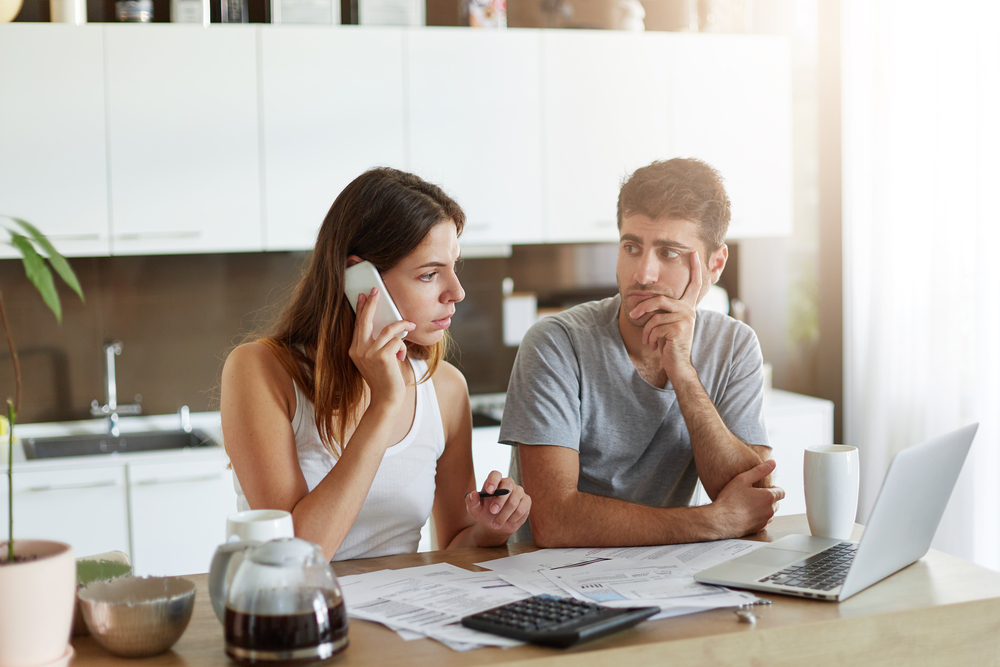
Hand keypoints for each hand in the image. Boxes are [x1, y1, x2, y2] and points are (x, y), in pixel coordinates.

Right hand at [348, 288, 414, 407]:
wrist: (387, 399)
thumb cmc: (385, 377)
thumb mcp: (377, 358)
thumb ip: (377, 343)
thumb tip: (388, 323)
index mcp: (354, 349)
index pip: (358, 324)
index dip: (361, 308)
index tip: (363, 295)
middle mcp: (357, 350)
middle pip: (365, 319)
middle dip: (371, 303)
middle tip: (377, 290)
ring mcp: (367, 353)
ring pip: (389, 329)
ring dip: (402, 326)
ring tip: (410, 326)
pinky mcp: (380, 356)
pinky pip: (397, 340)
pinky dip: (403, 346)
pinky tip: (401, 355)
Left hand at [464, 470, 530, 545]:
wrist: (496, 526)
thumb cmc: (484, 514)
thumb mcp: (474, 510)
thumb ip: (471, 502)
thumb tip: (473, 494)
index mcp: (494, 482)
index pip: (495, 474)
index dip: (493, 481)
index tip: (489, 491)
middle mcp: (508, 484)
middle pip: (508, 485)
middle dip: (500, 500)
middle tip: (492, 511)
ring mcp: (519, 492)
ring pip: (514, 501)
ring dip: (504, 515)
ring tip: (496, 524)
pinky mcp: (526, 501)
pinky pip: (521, 509)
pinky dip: (512, 518)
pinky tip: (508, 521)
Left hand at [628, 251, 701, 381]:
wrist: (676, 364)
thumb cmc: (668, 343)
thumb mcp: (664, 324)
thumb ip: (661, 310)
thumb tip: (643, 300)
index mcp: (687, 306)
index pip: (694, 285)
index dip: (695, 269)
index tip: (695, 253)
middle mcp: (689, 310)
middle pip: (659, 299)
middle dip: (642, 307)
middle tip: (632, 315)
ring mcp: (686, 318)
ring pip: (655, 316)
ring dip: (646, 330)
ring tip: (648, 340)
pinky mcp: (680, 328)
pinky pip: (656, 327)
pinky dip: (650, 337)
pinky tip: (654, 345)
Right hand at [711, 460, 784, 536]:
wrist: (721, 520)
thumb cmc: (730, 499)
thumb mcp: (743, 479)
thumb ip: (760, 470)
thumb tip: (773, 463)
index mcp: (768, 497)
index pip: (781, 492)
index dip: (773, 488)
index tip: (763, 488)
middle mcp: (770, 510)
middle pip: (777, 503)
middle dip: (769, 499)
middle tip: (754, 495)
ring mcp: (765, 521)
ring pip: (770, 513)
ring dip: (764, 509)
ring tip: (749, 505)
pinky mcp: (758, 529)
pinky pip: (763, 522)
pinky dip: (758, 518)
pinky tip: (746, 514)